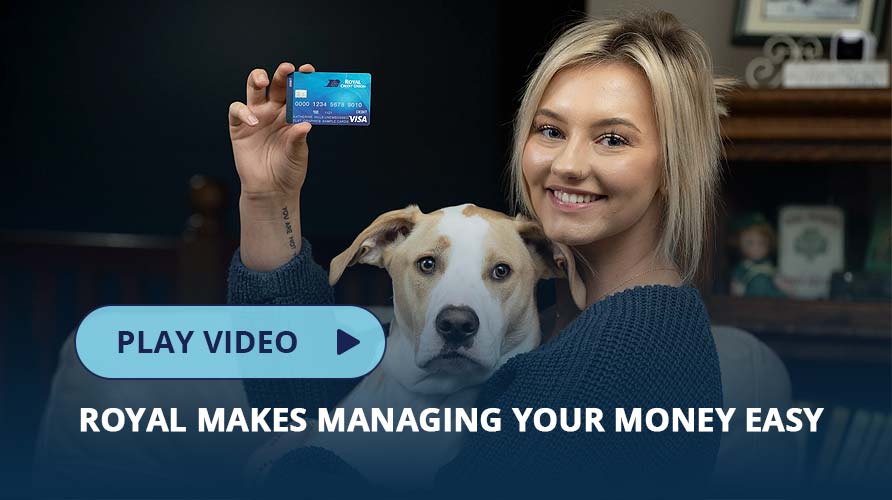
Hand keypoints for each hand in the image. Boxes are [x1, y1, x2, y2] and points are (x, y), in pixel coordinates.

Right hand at [228, 62, 315, 269]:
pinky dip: (243, 112)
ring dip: (257, 79)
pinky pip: (238, 110)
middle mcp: (274, 111)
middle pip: (276, 85)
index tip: (308, 71)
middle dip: (281, 74)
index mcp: (292, 115)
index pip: (297, 92)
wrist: (270, 190)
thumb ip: (299, 139)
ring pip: (254, 89)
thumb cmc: (289, 171)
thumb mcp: (298, 155)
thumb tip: (305, 124)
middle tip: (287, 69)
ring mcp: (256, 117)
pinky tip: (253, 121)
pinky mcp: (239, 127)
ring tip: (262, 80)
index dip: (301, 79)